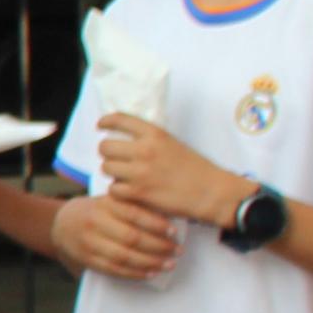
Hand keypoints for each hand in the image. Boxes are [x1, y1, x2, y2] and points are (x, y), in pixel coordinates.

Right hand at [50, 189, 181, 280]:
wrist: (61, 223)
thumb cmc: (96, 210)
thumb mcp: (111, 200)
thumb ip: (133, 205)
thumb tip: (169, 216)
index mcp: (105, 204)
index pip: (134, 214)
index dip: (156, 224)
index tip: (174, 232)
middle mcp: (95, 222)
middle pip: (131, 238)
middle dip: (158, 246)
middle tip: (177, 250)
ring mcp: (89, 242)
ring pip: (123, 256)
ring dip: (150, 262)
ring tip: (168, 264)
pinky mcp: (87, 259)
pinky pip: (113, 269)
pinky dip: (134, 273)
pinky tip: (150, 273)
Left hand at [93, 114, 247, 228]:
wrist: (212, 192)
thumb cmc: (197, 169)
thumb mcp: (174, 144)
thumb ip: (150, 140)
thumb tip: (127, 138)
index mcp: (155, 134)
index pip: (120, 119)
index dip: (105, 121)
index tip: (100, 126)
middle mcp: (145, 150)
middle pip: (105, 147)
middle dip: (108, 154)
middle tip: (116, 160)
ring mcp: (140, 171)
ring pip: (106, 168)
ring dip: (113, 173)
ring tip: (125, 177)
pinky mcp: (139, 192)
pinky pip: (113, 189)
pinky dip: (118, 191)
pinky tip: (130, 191)